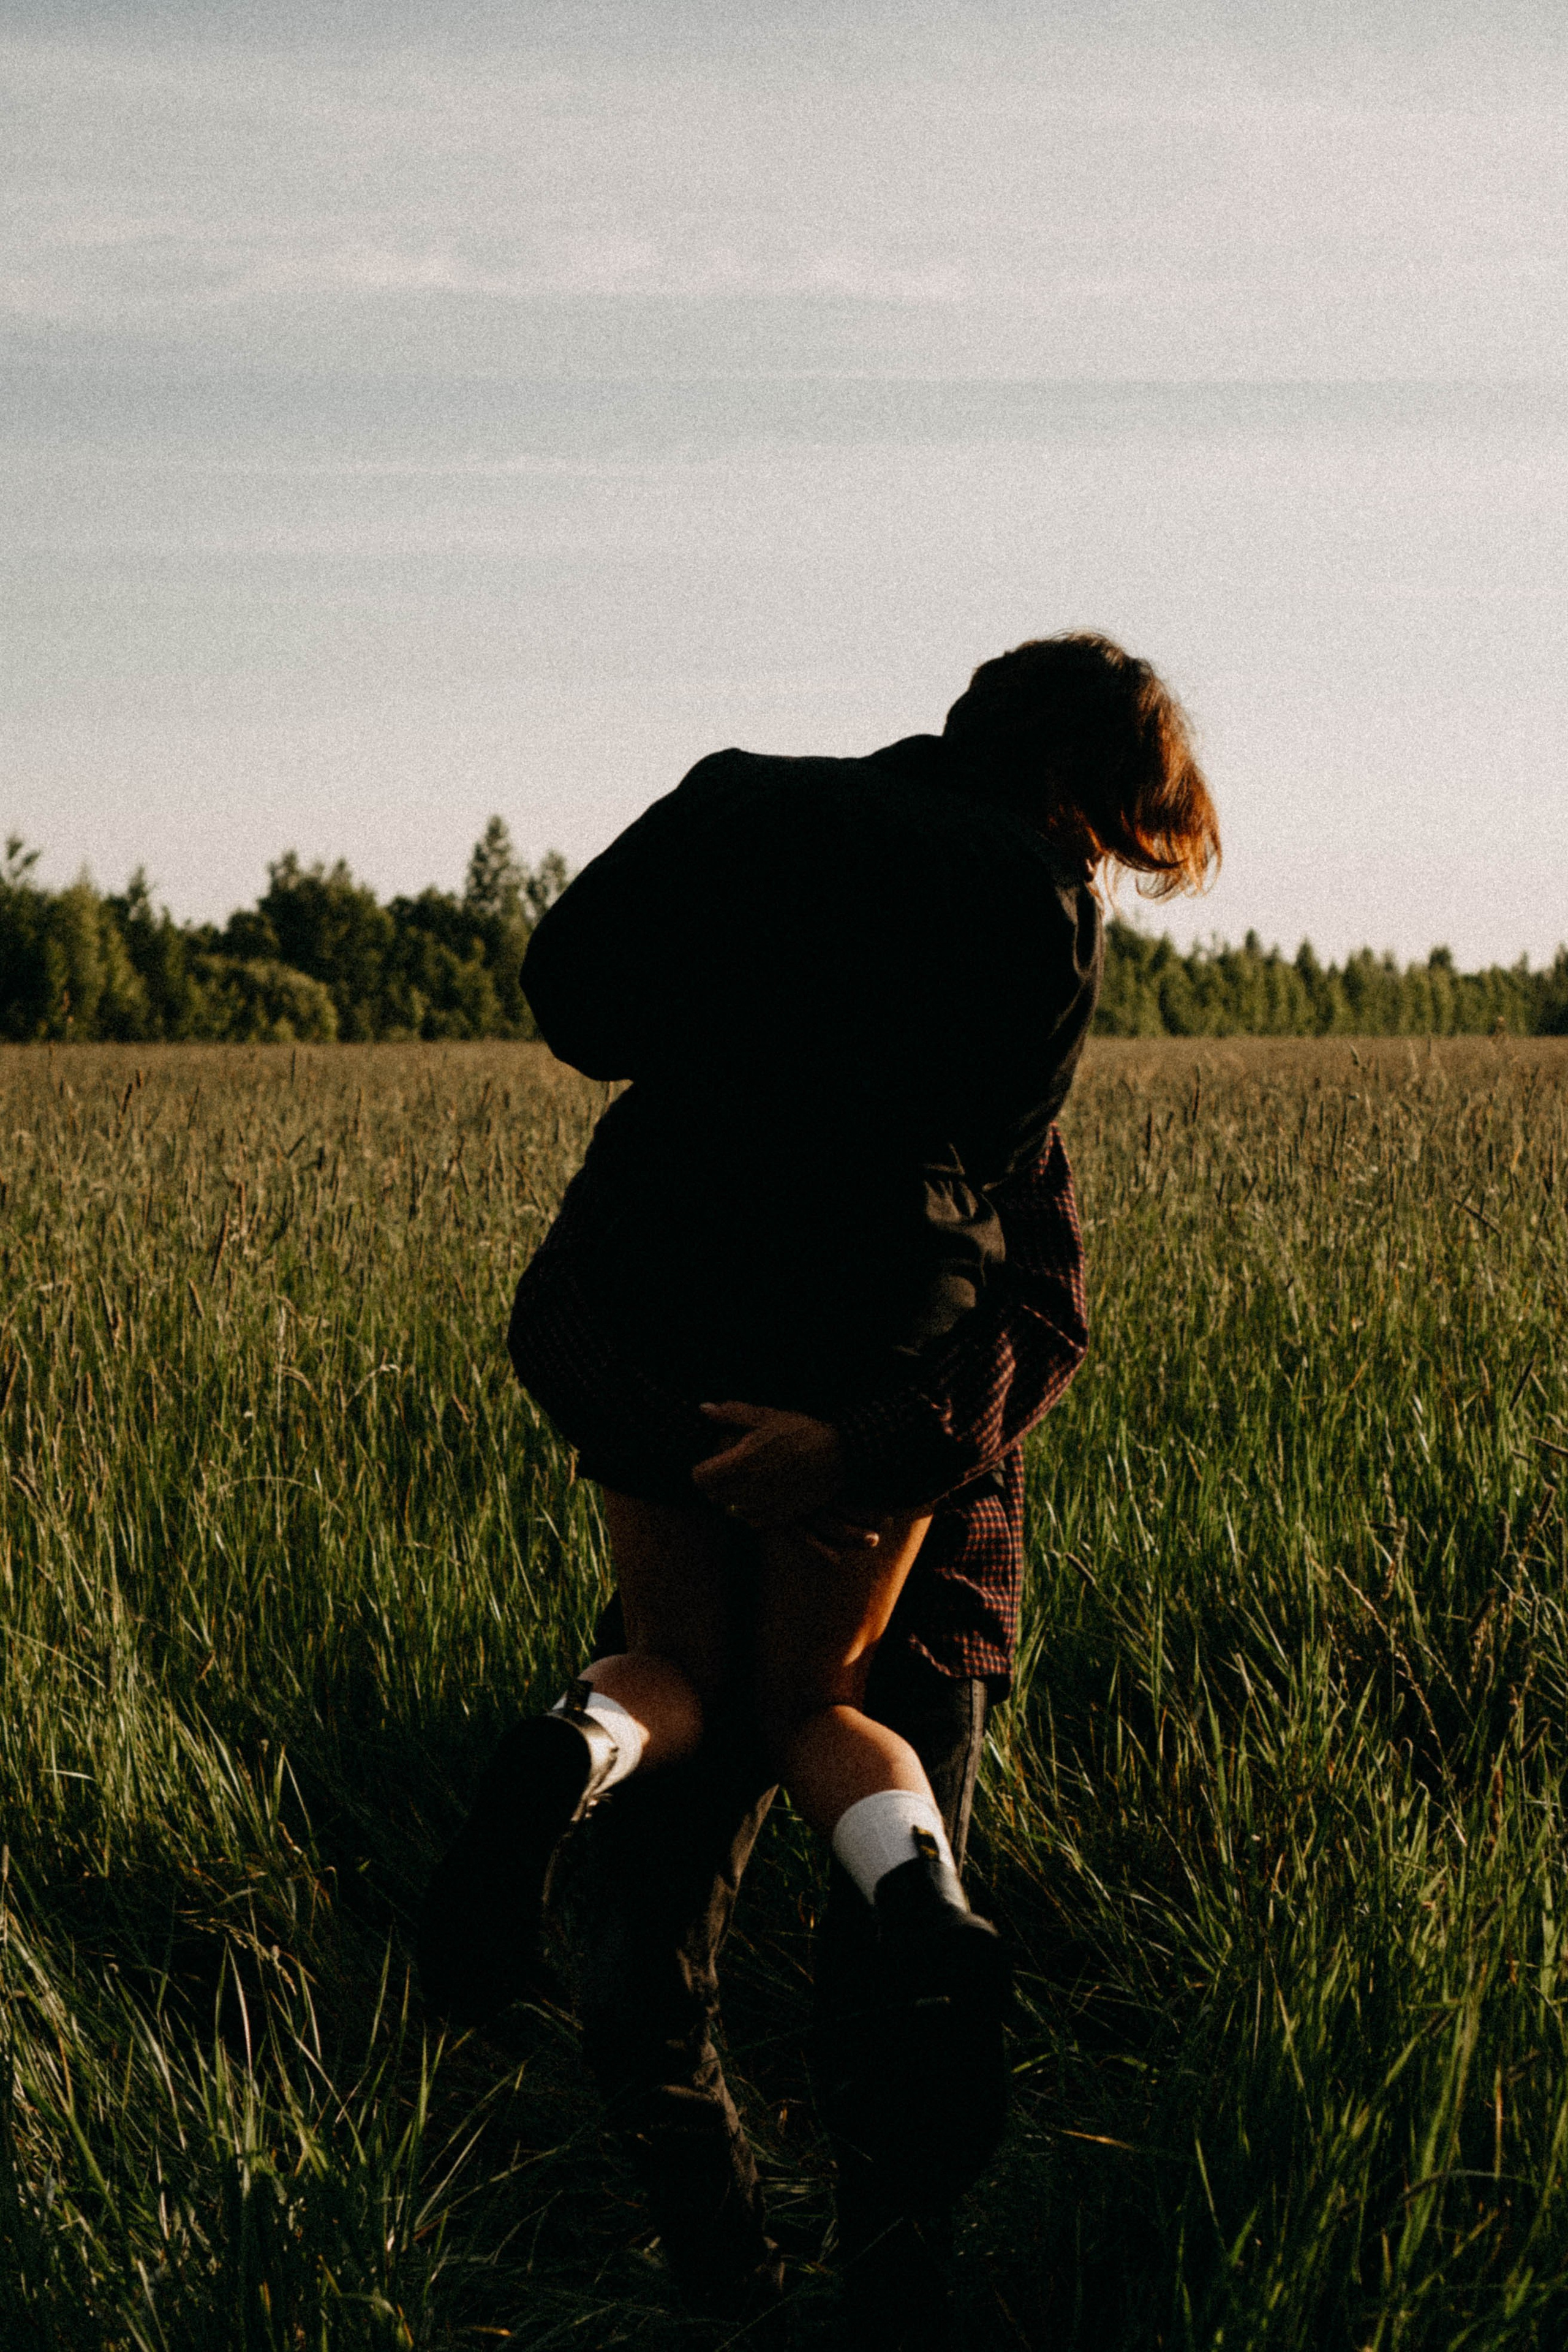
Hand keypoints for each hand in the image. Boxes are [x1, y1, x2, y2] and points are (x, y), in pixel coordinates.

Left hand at [692, 1401, 852, 1528]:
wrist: (836, 1454)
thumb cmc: (800, 1431)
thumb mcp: (765, 1415)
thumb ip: (731, 1413)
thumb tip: (703, 1409)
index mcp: (741, 1461)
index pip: (701, 1477)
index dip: (702, 1469)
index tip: (712, 1462)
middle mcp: (748, 1487)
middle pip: (713, 1495)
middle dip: (715, 1484)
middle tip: (729, 1470)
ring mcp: (764, 1505)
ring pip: (730, 1509)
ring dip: (732, 1498)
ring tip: (747, 1481)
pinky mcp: (779, 1516)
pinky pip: (751, 1520)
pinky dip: (751, 1510)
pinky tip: (763, 1494)